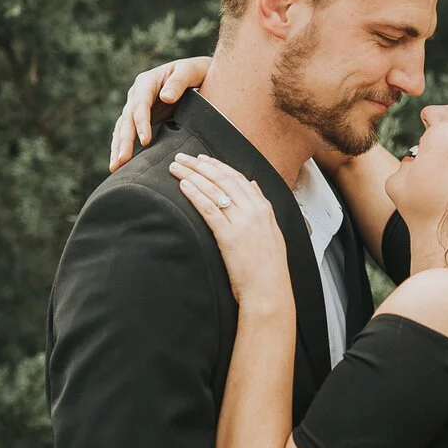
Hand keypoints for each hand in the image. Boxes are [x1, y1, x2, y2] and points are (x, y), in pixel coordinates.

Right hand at [110, 56, 212, 171]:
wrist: (197, 74)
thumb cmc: (195, 71)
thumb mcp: (190, 71)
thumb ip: (178, 82)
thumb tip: (165, 98)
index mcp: (147, 82)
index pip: (140, 104)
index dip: (141, 123)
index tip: (145, 141)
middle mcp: (137, 94)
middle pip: (127, 119)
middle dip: (124, 141)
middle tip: (122, 161)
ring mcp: (136, 106)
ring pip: (123, 128)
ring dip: (119, 148)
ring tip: (115, 167)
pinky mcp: (140, 118)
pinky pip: (128, 133)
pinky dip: (123, 147)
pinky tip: (121, 163)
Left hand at [169, 153, 293, 315]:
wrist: (269, 290)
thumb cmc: (269, 267)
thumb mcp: (271, 231)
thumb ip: (262, 206)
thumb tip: (253, 186)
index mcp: (264, 208)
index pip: (237, 178)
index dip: (217, 166)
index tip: (202, 159)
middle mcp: (254, 211)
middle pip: (223, 179)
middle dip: (200, 165)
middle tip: (182, 157)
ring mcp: (242, 223)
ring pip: (213, 189)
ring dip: (192, 175)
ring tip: (176, 167)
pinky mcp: (229, 236)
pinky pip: (209, 208)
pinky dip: (195, 194)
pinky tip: (183, 186)